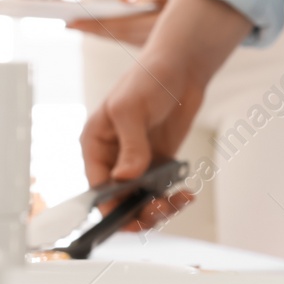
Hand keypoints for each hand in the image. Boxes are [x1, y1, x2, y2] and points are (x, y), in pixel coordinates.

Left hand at [68, 0, 173, 45]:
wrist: (218, 2)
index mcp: (159, 24)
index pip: (119, 26)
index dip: (93, 25)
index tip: (70, 22)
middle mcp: (155, 37)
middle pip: (115, 33)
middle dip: (89, 28)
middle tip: (64, 21)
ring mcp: (154, 40)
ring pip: (119, 36)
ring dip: (97, 30)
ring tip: (73, 22)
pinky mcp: (154, 38)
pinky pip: (126, 35)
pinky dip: (109, 30)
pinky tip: (95, 24)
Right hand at [81, 56, 203, 228]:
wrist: (180, 69)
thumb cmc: (147, 79)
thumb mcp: (131, 109)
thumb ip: (130, 146)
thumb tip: (125, 179)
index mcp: (95, 146)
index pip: (97, 187)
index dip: (111, 206)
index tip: (130, 214)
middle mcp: (113, 159)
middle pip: (119, 200)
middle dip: (137, 212)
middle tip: (160, 209)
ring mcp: (137, 163)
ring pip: (142, 200)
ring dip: (158, 208)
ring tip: (178, 201)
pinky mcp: (159, 163)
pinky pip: (162, 190)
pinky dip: (174, 197)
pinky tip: (187, 194)